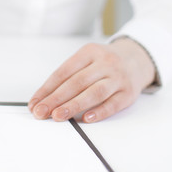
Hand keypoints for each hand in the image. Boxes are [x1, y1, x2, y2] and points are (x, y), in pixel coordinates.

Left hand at [28, 38, 154, 122]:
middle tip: (41, 112)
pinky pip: (113, 104)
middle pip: (76, 82)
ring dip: (73, 105)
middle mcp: (105, 63)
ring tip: (58, 116)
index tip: (34, 103)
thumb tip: (43, 100)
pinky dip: (99, 112)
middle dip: (55, 99)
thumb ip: (68, 77)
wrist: (137, 59)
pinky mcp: (129, 93)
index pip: (63, 72)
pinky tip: (86, 119)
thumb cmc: (104, 64)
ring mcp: (118, 77)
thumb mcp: (86, 61)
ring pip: (94, 92)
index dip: (47, 89)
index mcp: (89, 52)